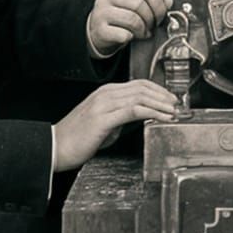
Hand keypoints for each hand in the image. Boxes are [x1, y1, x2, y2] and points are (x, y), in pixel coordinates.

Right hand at [53, 80, 179, 170]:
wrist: (54, 148)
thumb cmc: (76, 139)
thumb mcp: (103, 123)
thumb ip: (119, 117)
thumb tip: (138, 118)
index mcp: (105, 93)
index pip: (138, 85)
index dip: (157, 90)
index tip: (170, 98)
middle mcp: (105, 94)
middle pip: (142, 88)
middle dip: (164, 95)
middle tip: (178, 104)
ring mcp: (104, 104)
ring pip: (140, 96)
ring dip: (161, 103)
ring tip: (174, 111)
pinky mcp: (103, 118)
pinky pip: (134, 110)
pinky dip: (152, 112)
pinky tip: (161, 117)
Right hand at [86, 0, 170, 58]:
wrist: (97, 30)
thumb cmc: (121, 15)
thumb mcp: (136, 2)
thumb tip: (168, 1)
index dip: (159, 1)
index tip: (162, 13)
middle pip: (140, 3)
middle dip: (152, 18)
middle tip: (153, 25)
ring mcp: (102, 11)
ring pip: (132, 19)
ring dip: (143, 29)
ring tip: (143, 32)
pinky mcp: (99, 29)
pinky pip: (123, 34)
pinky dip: (131, 37)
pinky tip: (130, 37)